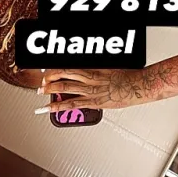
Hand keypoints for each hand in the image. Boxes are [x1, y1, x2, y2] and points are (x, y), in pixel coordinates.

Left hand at [36, 68, 153, 111]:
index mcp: (92, 68)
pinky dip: (57, 107)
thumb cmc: (128, 76)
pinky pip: (71, 104)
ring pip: (64, 88)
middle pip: (63, 76)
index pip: (68, 66)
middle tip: (41, 82)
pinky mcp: (93, 102)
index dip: (55, 69)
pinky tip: (48, 109)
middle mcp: (88, 78)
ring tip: (40, 92)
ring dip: (49, 90)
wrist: (137, 86)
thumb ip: (97, 69)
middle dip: (49, 79)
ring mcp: (89, 91)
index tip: (48, 71)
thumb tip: (88, 70)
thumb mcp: (110, 67)